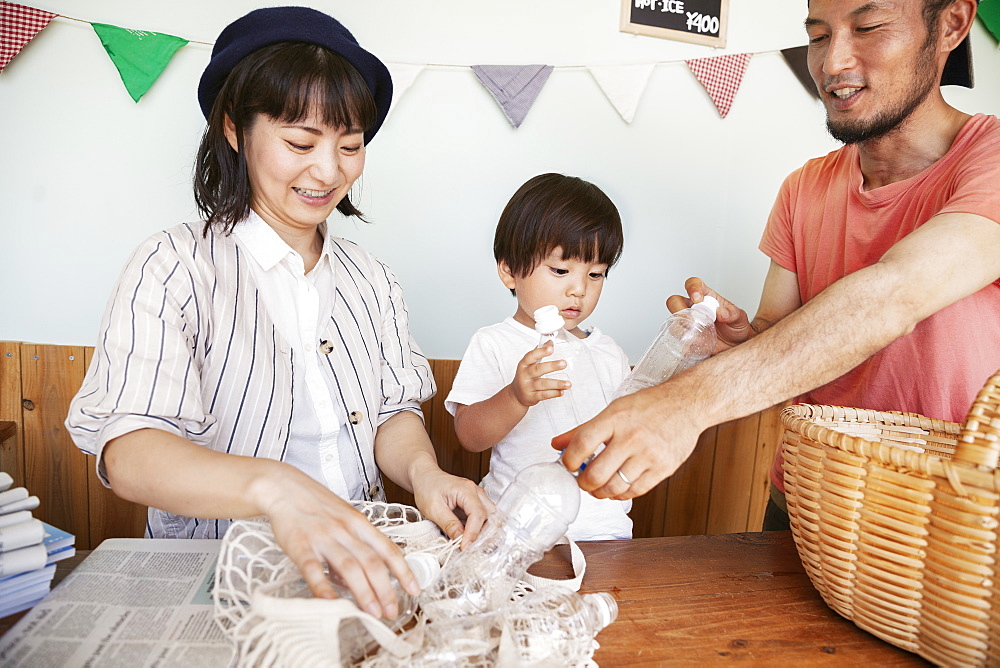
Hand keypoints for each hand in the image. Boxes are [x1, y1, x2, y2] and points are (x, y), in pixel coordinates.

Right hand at [256, 469, 416, 619]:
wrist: (283, 488)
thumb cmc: (315, 504)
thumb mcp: (344, 517)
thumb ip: (356, 543)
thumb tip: (366, 575)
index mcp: (358, 523)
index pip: (387, 549)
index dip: (403, 571)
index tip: (414, 589)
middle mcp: (345, 530)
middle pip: (372, 562)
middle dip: (385, 590)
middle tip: (392, 612)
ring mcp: (323, 538)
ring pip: (349, 567)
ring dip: (363, 592)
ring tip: (372, 613)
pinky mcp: (300, 545)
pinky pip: (313, 568)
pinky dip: (323, 587)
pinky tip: (331, 603)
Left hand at [411, 466, 494, 548]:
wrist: (425, 477)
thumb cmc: (427, 487)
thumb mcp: (432, 508)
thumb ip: (448, 524)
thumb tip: (460, 539)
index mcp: (466, 490)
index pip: (478, 514)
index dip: (473, 533)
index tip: (465, 546)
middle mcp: (476, 492)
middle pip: (490, 516)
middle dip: (483, 533)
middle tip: (470, 547)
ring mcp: (477, 498)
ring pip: (490, 517)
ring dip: (482, 531)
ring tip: (469, 543)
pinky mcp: (474, 504)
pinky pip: (483, 518)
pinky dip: (479, 529)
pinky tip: (469, 537)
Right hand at [510, 342, 571, 406]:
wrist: (516, 395)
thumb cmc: (525, 377)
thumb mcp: (529, 364)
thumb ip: (539, 353)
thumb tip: (550, 342)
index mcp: (523, 365)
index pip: (531, 356)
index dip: (541, 352)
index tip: (551, 348)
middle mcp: (524, 375)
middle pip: (538, 369)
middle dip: (552, 366)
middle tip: (564, 364)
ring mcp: (527, 387)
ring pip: (542, 384)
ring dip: (557, 383)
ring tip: (568, 383)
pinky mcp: (531, 397)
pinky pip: (544, 395)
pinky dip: (554, 393)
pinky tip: (561, 391)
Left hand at [552, 377, 706, 499]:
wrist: (687, 403)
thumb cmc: (649, 406)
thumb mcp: (614, 410)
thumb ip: (584, 429)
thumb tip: (557, 444)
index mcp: (616, 419)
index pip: (582, 444)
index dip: (568, 460)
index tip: (568, 464)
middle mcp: (632, 437)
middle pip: (596, 473)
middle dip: (583, 483)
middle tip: (582, 480)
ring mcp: (649, 454)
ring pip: (614, 487)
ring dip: (600, 493)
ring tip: (598, 486)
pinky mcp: (664, 468)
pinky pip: (636, 491)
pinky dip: (621, 494)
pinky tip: (617, 487)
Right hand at [666, 277, 753, 353]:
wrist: (736, 346)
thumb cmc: (736, 328)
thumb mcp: (739, 318)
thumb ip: (732, 314)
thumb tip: (721, 312)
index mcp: (705, 297)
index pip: (694, 284)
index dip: (692, 288)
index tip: (697, 298)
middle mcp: (693, 308)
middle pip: (675, 301)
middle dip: (678, 307)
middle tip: (691, 318)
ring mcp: (688, 323)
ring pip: (673, 321)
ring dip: (681, 327)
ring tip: (697, 334)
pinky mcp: (687, 338)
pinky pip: (678, 339)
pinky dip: (685, 342)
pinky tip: (696, 345)